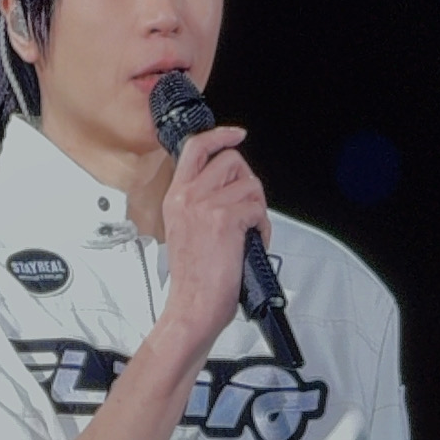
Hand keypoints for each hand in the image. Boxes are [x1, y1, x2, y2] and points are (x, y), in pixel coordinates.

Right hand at [161, 125, 270, 355]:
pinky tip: (253, 240)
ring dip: (258, 207)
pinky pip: (257, 209)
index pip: (195, 148)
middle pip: (231, 161)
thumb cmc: (193, 276)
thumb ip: (199, 201)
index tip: (236, 134)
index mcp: (176, 196)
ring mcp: (206, 206)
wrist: (192, 305)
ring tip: (250, 230)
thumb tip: (228, 185)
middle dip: (248, 181)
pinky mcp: (225, 220)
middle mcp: (188, 196)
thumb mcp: (184, 228)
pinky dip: (263, 226)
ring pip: (250, 184)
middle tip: (248, 206)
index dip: (219, 136)